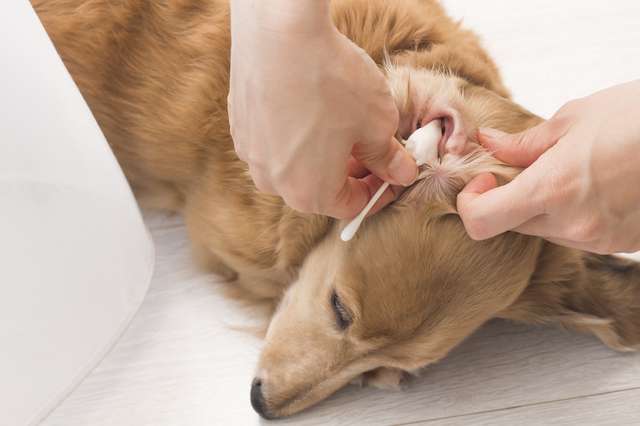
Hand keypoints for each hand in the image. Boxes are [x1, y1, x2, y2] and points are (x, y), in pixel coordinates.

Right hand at [228, 0, 416, 217]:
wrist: (278, 34)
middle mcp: (274, 183)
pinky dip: (296, 132)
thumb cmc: (331, 82)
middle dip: (351, 171)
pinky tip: (311, 104)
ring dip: (322, 152)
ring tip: (344, 122)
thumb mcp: (377, 123)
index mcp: (310, 193)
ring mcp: (251, 155)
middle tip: (374, 146)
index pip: (351, 206)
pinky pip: (274, 141)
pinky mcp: (240, 126)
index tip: (393, 172)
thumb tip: (401, 172)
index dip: (379, 191)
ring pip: (295, 164)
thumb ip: (389, 157)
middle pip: (320, 188)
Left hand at [457, 80, 639, 253]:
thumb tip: (490, 144)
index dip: (471, 202)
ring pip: (543, 230)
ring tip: (569, 171)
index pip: (482, 221)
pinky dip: (570, 214)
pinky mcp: (617, 245)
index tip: (485, 179)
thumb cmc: (638, 117)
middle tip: (523, 168)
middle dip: (507, 199)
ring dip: (540, 206)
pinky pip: (574, 234)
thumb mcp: (574, 119)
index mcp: (552, 190)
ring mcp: (597, 241)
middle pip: (511, 225)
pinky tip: (593, 186)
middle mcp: (571, 225)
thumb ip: (524, 143)